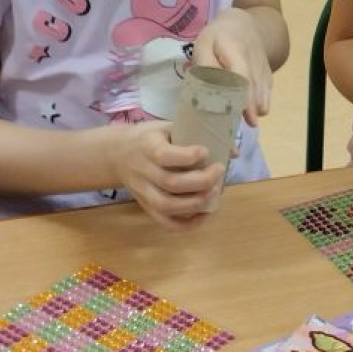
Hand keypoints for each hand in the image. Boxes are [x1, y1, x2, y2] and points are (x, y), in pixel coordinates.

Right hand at [109, 121, 224, 229]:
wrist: (118, 154)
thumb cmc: (151, 138)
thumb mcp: (168, 127)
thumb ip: (197, 135)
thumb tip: (234, 151)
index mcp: (146, 146)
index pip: (163, 155)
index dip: (188, 156)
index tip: (206, 151)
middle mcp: (142, 171)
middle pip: (170, 183)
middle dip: (202, 180)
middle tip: (219, 171)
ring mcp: (143, 193)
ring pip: (168, 206)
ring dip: (197, 202)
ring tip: (216, 191)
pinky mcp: (147, 207)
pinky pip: (166, 223)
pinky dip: (188, 224)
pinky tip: (207, 214)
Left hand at [192, 8, 272, 125]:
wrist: (242, 24)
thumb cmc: (217, 37)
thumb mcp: (203, 45)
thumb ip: (204, 65)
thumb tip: (206, 88)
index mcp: (235, 50)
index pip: (243, 74)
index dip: (245, 96)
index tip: (247, 116)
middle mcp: (254, 60)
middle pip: (255, 88)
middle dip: (251, 108)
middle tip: (247, 124)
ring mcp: (264, 67)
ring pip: (264, 93)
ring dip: (255, 107)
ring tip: (246, 119)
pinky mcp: (268, 74)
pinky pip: (266, 92)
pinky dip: (259, 103)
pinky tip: (250, 109)